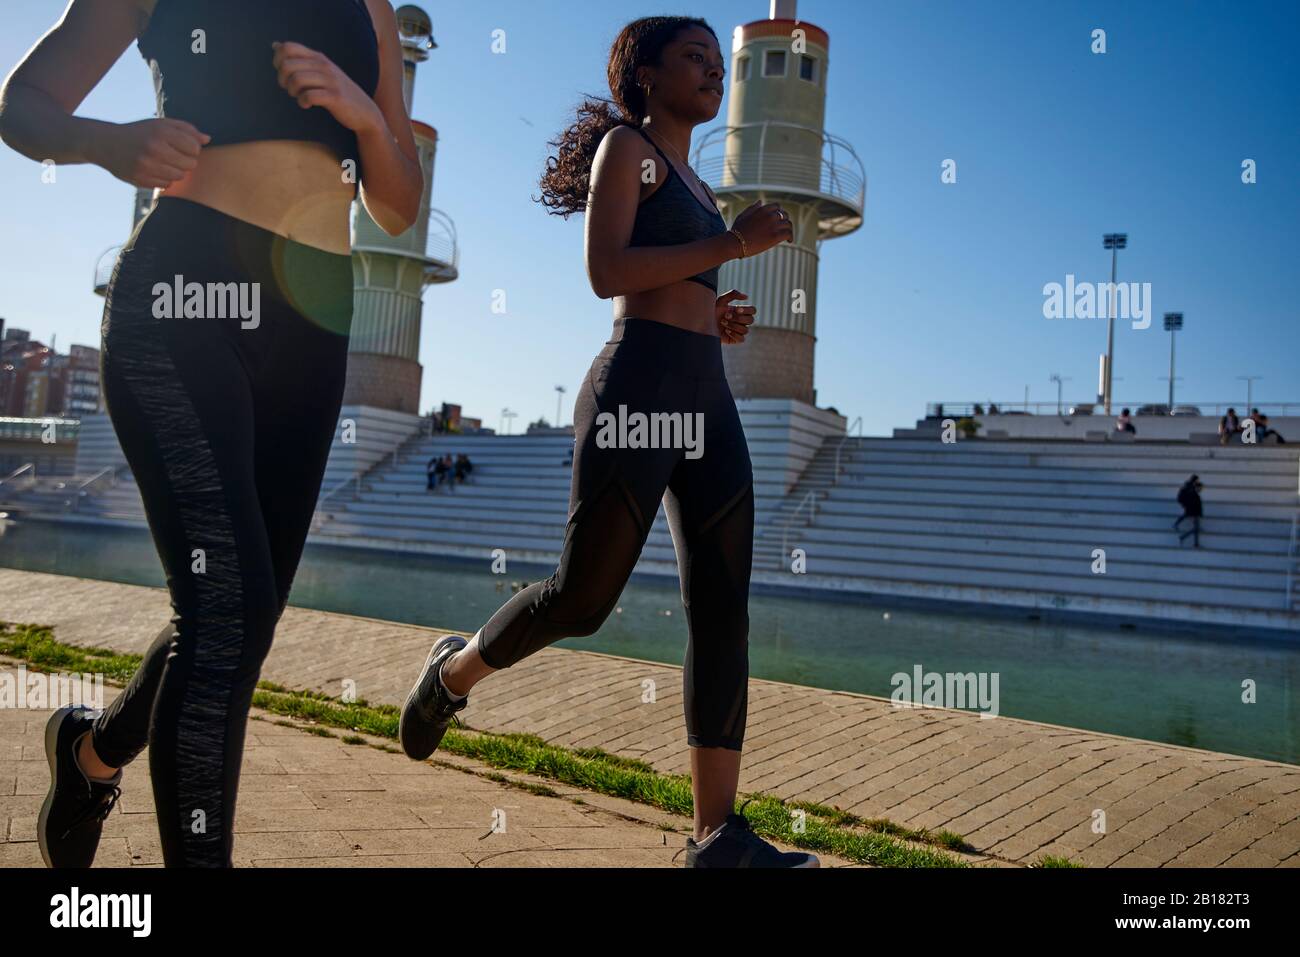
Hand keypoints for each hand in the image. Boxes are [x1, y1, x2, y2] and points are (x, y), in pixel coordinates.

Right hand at [94, 119, 208, 188]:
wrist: (106, 143)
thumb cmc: (140, 133)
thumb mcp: (161, 124)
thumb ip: (186, 130)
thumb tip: (207, 139)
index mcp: (161, 132)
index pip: (194, 148)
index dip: (192, 149)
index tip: (183, 147)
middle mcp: (154, 148)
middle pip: (190, 164)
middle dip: (185, 161)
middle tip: (173, 155)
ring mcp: (146, 165)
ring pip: (180, 176)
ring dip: (176, 171)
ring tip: (163, 162)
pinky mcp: (140, 179)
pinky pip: (166, 185)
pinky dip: (164, 179)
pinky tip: (154, 169)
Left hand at [272, 40, 380, 133]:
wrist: (365, 111)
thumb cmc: (337, 91)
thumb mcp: (320, 71)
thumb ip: (299, 58)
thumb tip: (275, 45)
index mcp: (318, 57)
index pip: (288, 47)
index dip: (278, 60)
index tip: (284, 74)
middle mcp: (324, 65)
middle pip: (287, 65)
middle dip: (282, 79)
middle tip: (290, 89)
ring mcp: (330, 80)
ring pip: (296, 80)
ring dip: (292, 91)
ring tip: (299, 97)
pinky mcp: (335, 96)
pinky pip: (309, 96)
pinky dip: (303, 102)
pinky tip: (307, 104)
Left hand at [716, 289, 754, 344]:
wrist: (702, 324)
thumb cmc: (711, 311)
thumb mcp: (721, 300)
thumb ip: (733, 294)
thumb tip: (746, 297)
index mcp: (740, 312)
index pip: (753, 310)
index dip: (747, 310)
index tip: (736, 309)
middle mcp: (741, 321)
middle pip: (751, 320)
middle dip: (738, 318)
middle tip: (726, 316)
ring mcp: (738, 331)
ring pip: (746, 330)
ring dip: (733, 325)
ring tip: (722, 322)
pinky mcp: (734, 339)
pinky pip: (742, 339)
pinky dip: (734, 334)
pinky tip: (726, 331)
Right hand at [730, 200, 793, 256]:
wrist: (735, 242)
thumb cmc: (737, 230)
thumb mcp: (743, 215)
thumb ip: (753, 208)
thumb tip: (760, 201)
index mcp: (763, 209)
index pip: (778, 207)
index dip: (780, 213)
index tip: (779, 219)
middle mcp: (770, 215)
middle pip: (785, 215)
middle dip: (785, 221)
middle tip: (784, 229)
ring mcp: (773, 225)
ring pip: (788, 224)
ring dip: (789, 229)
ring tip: (787, 236)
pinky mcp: (775, 236)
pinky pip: (788, 233)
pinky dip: (791, 237)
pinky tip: (789, 241)